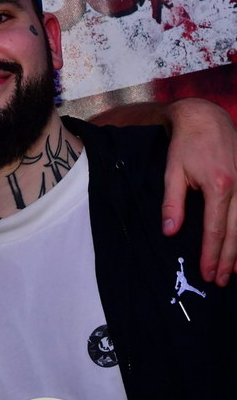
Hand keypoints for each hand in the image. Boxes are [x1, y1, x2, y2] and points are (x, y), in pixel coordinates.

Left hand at [161, 98, 236, 285]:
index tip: (207, 274)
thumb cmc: (186, 145)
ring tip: (236, 272)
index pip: (215, 230)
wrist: (206, 118)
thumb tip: (170, 232)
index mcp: (218, 186)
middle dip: (228, 260)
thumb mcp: (172, 173)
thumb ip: (173, 204)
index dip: (211, 254)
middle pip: (236, 232)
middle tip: (220, 281)